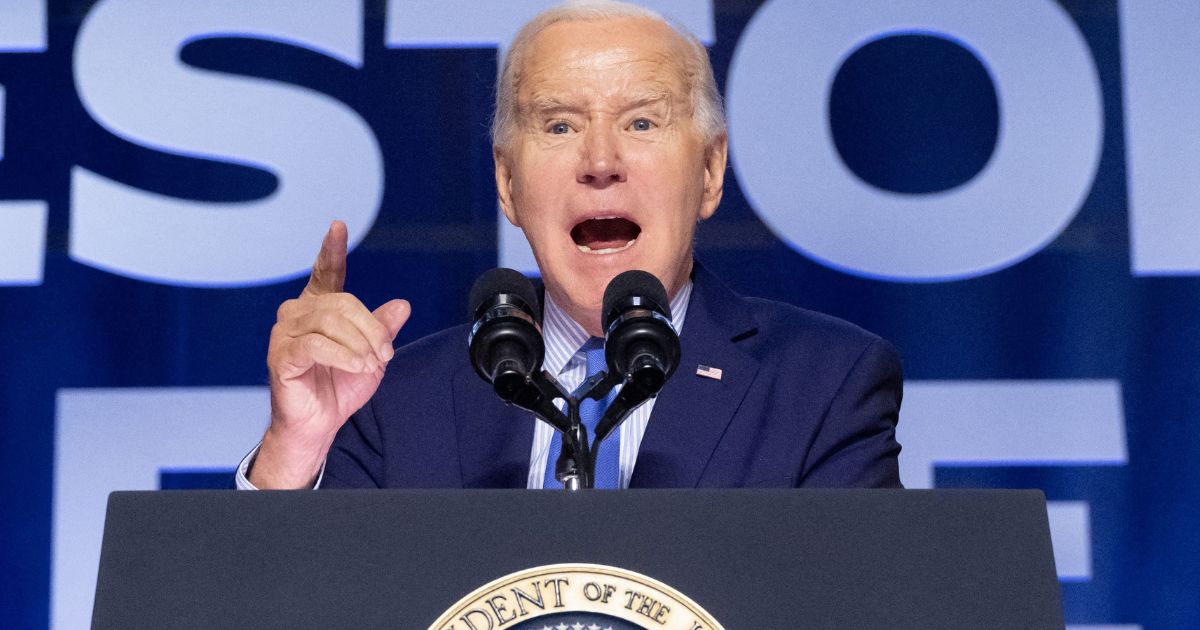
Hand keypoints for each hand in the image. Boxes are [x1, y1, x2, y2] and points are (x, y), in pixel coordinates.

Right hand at [250, 221, 409, 487]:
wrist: (318, 425)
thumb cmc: (339, 388)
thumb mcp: (371, 356)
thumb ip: (382, 330)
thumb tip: (402, 305)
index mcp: (317, 309)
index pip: (325, 273)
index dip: (331, 250)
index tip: (338, 225)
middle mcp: (296, 314)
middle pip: (342, 302)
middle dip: (370, 328)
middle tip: (384, 354)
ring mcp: (285, 334)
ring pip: (331, 321)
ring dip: (359, 344)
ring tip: (370, 364)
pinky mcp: (281, 355)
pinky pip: (317, 345)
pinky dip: (343, 356)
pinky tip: (357, 367)